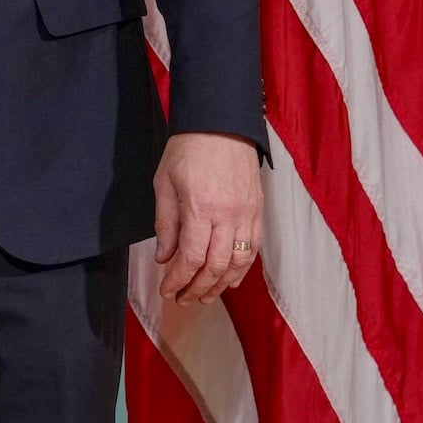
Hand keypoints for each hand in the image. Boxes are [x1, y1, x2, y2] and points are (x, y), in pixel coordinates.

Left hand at [152, 132, 263, 305]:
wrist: (221, 124)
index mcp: (200, 207)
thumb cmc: (188, 149)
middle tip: (183, 299)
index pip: (191, 257)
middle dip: (197, 288)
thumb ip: (165, 222)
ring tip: (205, 296)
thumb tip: (164, 257)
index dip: (178, 280)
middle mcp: (226, 215)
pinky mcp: (258, 211)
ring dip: (221, 285)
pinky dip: (242, 269)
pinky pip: (254, 248)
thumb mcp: (164, 182)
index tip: (168, 290)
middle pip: (215, 266)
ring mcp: (246, 214)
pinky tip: (230, 279)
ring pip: (238, 263)